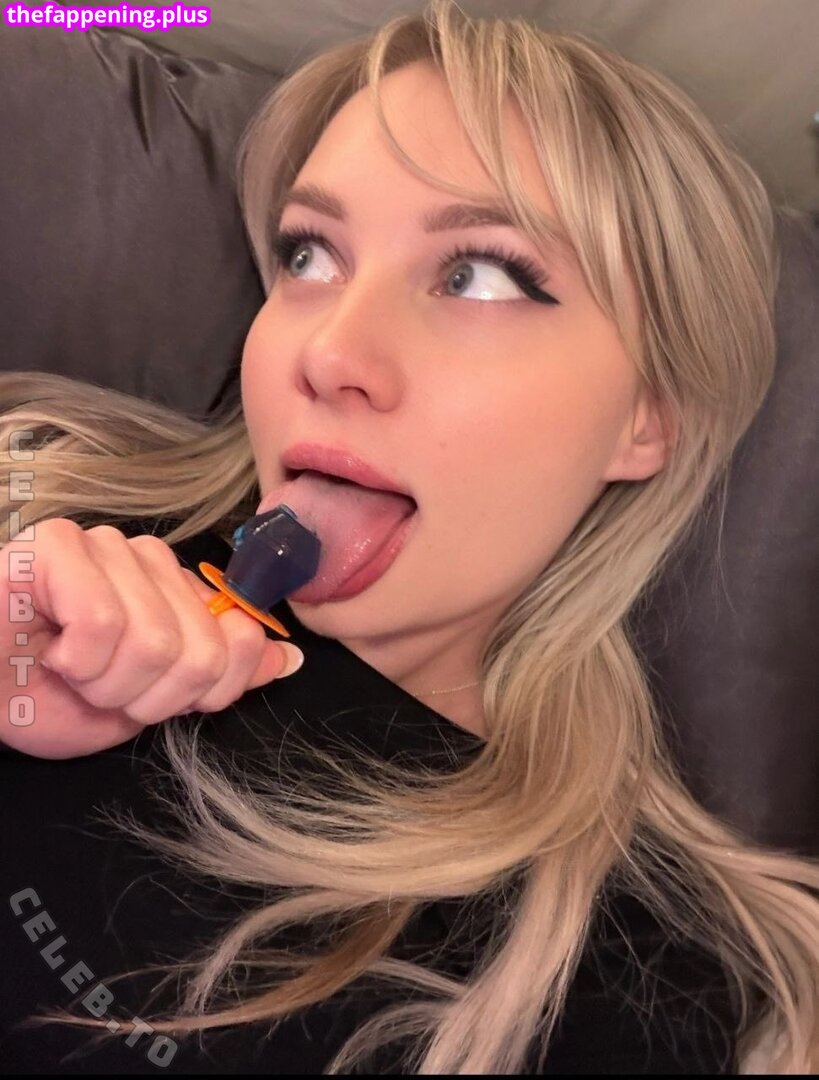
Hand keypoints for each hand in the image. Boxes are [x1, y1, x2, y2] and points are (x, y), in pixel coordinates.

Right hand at [1, 518, 302, 758]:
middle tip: (97, 686)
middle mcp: (152, 560)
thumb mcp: (145, 704)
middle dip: (145, 697)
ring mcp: (108, 545)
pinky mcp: (60, 543)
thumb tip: (289, 659)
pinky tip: (48, 649)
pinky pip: (103, 623)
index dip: (200, 694)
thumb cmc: (46, 696)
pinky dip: (74, 660)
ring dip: (105, 683)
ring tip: (68, 668)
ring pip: (156, 641)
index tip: (144, 699)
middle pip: (202, 652)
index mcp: (180, 593)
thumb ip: (219, 678)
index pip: (241, 642)